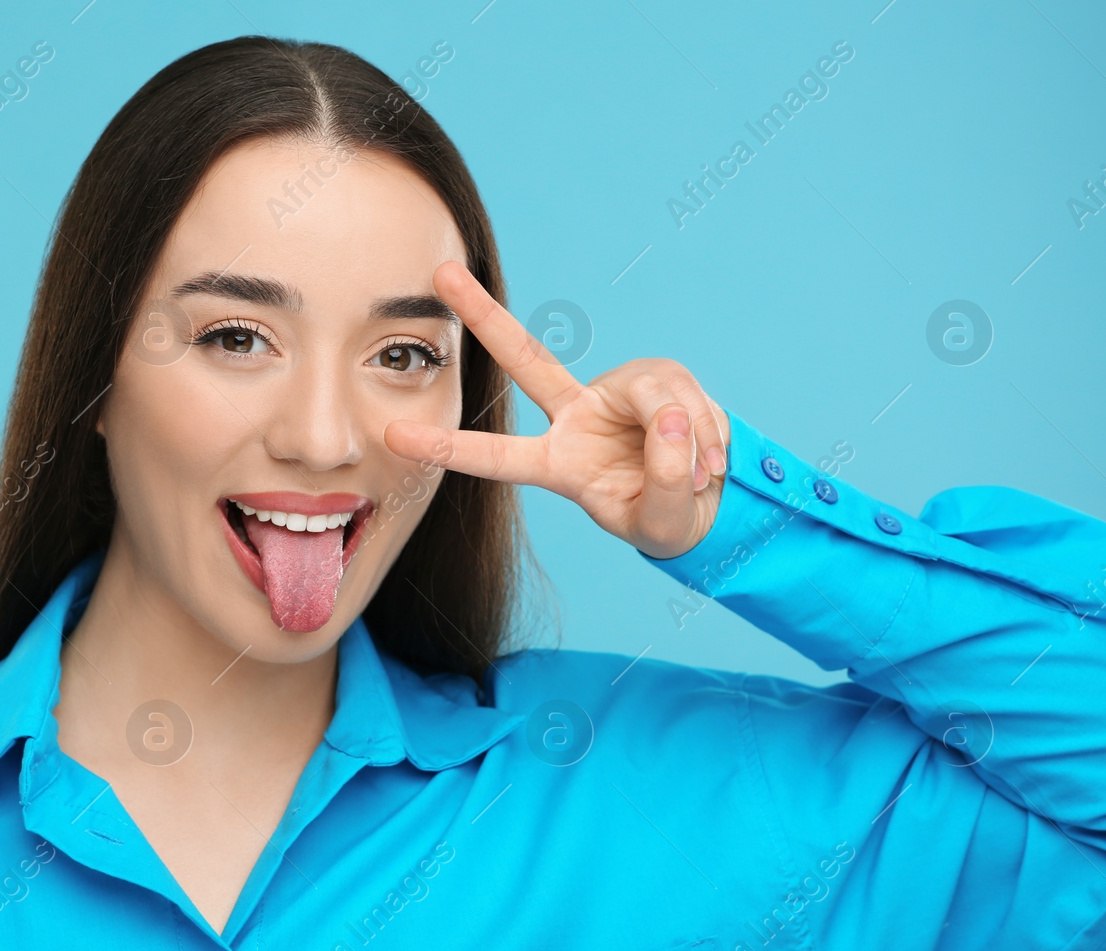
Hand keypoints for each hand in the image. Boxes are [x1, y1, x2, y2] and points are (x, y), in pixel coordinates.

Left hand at [384, 261, 730, 559]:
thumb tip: (672, 423)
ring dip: (688, 437)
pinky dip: (709, 431)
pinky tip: (712, 459)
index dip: (447, 447)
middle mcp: (577, 417)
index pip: (497, 457)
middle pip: (526, 359)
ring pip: (653, 395)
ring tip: (705, 474)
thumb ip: (667, 481)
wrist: (708, 502)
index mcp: (559, 465)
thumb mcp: (664, 522)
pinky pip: (685, 395)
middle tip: (440, 273)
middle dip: (484, 315)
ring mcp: (615, 393)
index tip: (393, 435)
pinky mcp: (658, 379)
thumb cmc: (667, 517)